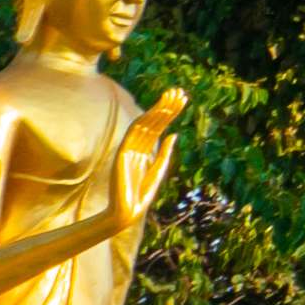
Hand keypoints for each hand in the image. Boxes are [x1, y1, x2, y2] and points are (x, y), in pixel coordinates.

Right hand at [110, 95, 189, 227]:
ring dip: (159, 109)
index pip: (157, 127)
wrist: (126, 212)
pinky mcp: (122, 154)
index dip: (169, 113)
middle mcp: (135, 147)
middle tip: (180, 91)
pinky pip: (134, 133)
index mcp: (143, 152)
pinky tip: (157, 111)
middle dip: (166, 106)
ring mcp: (128, 149)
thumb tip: (174, 134)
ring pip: (145, 124)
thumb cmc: (141, 196)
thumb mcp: (157, 171)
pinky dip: (145, 120)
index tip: (182, 99)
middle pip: (152, 122)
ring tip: (173, 96)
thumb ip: (164, 154)